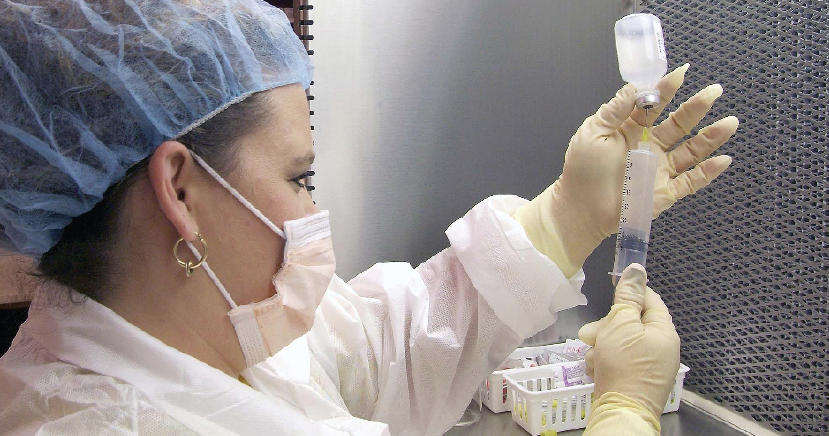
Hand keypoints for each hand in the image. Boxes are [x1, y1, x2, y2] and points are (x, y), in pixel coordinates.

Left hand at [514, 64, 738, 275]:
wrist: (580, 209)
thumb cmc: (582, 171)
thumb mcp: (592, 133)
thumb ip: (614, 110)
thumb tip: (635, 86)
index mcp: (631, 130)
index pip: (654, 105)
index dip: (667, 89)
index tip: (681, 74)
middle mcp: (650, 146)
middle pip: (679, 124)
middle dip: (697, 107)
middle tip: (714, 91)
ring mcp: (660, 169)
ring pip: (691, 150)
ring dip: (711, 137)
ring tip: (730, 122)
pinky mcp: (665, 192)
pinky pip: (691, 181)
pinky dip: (708, 172)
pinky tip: (723, 159)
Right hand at [578, 264, 679, 418]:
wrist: (621, 412)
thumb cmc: (623, 366)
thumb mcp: (621, 325)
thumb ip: (627, 297)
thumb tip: (637, 269)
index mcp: (664, 332)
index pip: (649, 300)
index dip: (628, 294)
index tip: (609, 294)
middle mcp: (661, 349)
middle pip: (631, 324)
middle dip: (607, 327)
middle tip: (590, 334)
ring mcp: (649, 367)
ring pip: (620, 343)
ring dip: (602, 346)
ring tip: (594, 356)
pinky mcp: (636, 381)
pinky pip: (618, 362)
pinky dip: (605, 363)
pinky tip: (597, 370)